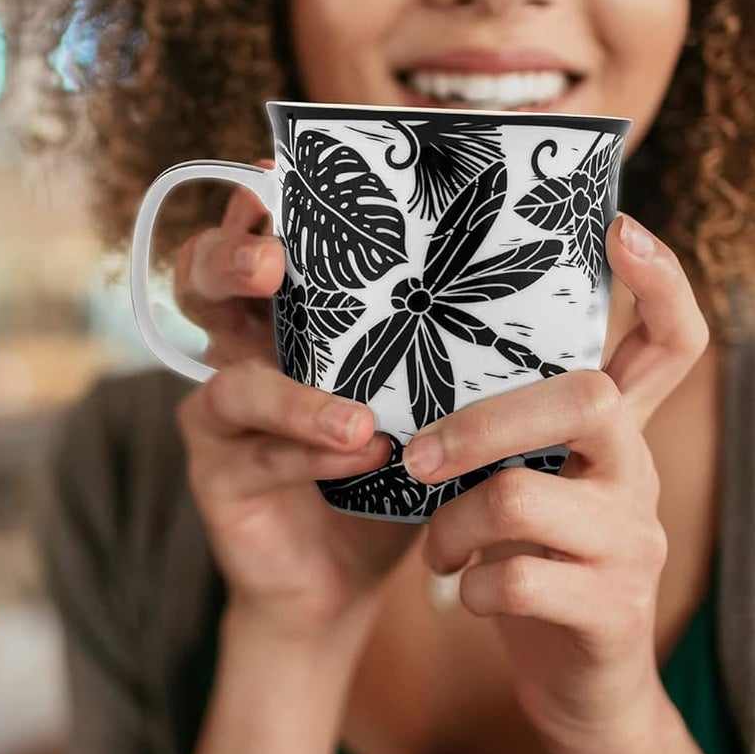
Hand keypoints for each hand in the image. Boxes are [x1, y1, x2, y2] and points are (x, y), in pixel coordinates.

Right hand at [173, 161, 418, 645]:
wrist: (348, 579)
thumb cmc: (394, 466)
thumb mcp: (426, 390)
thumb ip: (455, 334)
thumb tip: (552, 259)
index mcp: (288, 313)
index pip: (255, 236)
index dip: (254, 202)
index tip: (276, 174)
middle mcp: (243, 350)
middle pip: (201, 281)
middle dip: (230, 259)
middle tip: (273, 263)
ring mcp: (222, 416)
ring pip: (228, 379)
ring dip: (294, 394)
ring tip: (359, 418)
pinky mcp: (217, 476)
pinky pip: (255, 454)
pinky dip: (309, 455)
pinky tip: (362, 458)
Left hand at [405, 212, 708, 750]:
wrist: (582, 695)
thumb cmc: (538, 567)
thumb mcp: (533, 487)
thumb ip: (510, 431)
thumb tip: (421, 352)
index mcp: (620, 438)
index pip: (674, 342)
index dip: (662, 281)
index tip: (621, 225)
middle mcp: (638, 476)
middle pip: (588, 398)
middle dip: (483, 422)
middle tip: (421, 456)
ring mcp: (633, 544)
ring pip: (525, 495)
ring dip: (453, 524)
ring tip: (435, 549)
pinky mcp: (611, 610)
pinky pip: (514, 578)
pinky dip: (465, 587)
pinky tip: (461, 597)